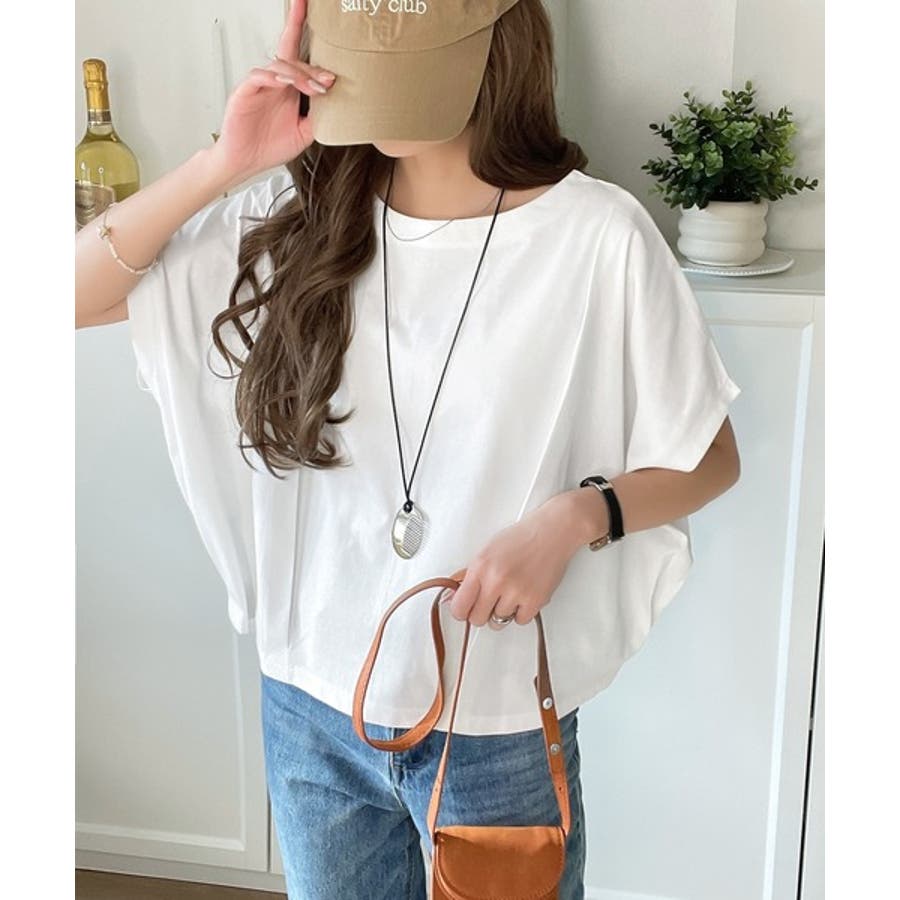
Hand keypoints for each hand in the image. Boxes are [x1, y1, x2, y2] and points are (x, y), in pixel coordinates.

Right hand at [207, 0, 336, 184]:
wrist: (244, 162)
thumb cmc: (269, 147)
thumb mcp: (305, 133)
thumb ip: (320, 117)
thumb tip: (342, 106)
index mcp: (288, 88)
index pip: (296, 51)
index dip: (299, 24)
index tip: (308, 3)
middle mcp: (275, 82)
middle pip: (292, 57)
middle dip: (313, 68)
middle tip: (328, 81)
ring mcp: (259, 85)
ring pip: (279, 65)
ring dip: (299, 75)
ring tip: (312, 89)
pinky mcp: (245, 92)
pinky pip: (259, 76)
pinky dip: (274, 77)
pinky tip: (285, 84)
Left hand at [440, 496, 582, 629]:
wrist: (553, 532)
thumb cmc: (522, 537)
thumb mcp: (487, 550)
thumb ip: (469, 575)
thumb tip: (453, 596)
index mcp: (480, 567)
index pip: (459, 607)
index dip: (461, 611)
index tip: (464, 609)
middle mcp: (496, 581)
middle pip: (477, 619)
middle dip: (480, 612)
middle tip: (488, 601)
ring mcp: (516, 592)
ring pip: (498, 621)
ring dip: (502, 611)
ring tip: (510, 592)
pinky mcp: (535, 600)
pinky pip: (520, 621)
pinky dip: (521, 612)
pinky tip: (523, 595)